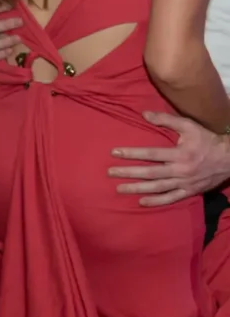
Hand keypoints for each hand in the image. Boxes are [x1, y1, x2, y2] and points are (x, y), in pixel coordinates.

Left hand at [108, 112, 229, 205]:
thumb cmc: (207, 140)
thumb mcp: (189, 126)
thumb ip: (166, 119)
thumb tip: (144, 114)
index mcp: (180, 154)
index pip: (150, 154)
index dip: (131, 153)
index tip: (114, 152)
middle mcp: (181, 170)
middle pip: (150, 173)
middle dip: (128, 173)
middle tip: (110, 172)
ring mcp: (185, 183)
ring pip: (157, 188)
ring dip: (137, 189)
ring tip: (119, 188)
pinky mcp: (190, 191)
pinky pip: (171, 198)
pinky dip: (156, 201)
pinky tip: (141, 202)